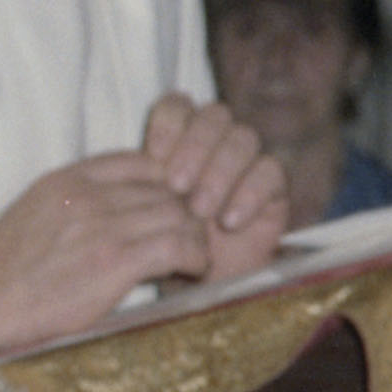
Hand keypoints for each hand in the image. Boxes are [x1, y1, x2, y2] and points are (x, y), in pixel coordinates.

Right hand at [0, 144, 263, 362]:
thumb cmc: (3, 269)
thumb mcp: (36, 211)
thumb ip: (76, 201)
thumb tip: (115, 208)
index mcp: (69, 177)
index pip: (143, 161)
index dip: (166, 186)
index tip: (169, 213)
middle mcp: (89, 193)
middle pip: (167, 187)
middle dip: (186, 213)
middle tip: (190, 241)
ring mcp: (103, 224)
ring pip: (179, 213)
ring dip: (195, 237)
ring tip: (194, 259)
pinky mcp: (114, 260)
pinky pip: (178, 244)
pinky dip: (195, 257)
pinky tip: (192, 271)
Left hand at [136, 92, 291, 273]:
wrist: (199, 286)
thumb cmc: (163, 246)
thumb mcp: (140, 215)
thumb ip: (134, 184)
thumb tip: (117, 167)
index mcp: (180, 137)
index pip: (179, 105)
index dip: (169, 124)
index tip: (153, 157)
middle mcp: (216, 142)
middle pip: (214, 116)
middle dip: (195, 147)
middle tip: (176, 185)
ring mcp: (248, 161)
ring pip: (243, 138)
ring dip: (219, 172)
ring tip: (200, 210)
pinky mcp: (274, 186)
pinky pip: (271, 171)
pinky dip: (250, 193)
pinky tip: (230, 221)